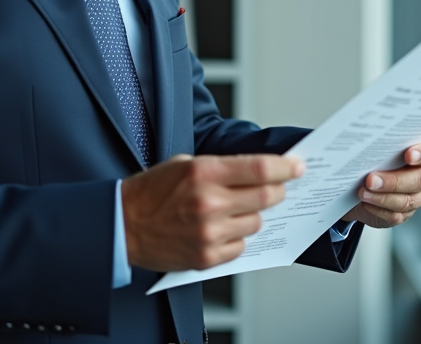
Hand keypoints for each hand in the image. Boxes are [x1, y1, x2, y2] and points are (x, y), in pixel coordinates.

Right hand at [120, 153, 303, 272]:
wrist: (123, 226)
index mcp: (204, 172)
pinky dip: (236, 237)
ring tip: (230, 210)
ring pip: (256, 222)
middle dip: (277, 191)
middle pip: (267, 197)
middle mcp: (209, 202)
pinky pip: (241, 246)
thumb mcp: (184, 163)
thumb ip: (221, 166)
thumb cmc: (151, 192)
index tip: (297, 167)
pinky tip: (220, 229)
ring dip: (251, 215)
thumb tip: (258, 169)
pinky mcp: (206, 257)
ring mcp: (209, 233)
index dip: (285, 167)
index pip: (260, 168)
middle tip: (274, 187)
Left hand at [341, 138, 420, 228]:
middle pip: (420, 179)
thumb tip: (369, 144)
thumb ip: (382, 143)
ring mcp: (417, 195)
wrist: (359, 182)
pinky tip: (366, 202)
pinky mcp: (405, 213)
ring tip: (363, 192)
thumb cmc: (373, 157)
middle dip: (394, 180)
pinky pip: (395, 215)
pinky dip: (378, 209)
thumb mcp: (377, 146)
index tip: (409, 155)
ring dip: (382, 197)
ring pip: (407, 200)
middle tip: (371, 179)